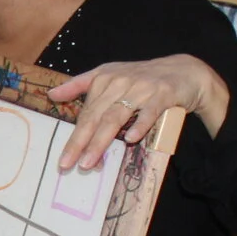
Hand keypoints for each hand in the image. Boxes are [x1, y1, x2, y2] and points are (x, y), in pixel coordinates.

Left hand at [47, 54, 225, 172]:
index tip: (64, 158)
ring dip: (102, 139)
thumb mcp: (109, 74)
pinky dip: (140, 125)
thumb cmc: (142, 77)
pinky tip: (130, 140)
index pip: (86, 112)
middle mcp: (120, 81)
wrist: (184, 71)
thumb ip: (80, 84)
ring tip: (90, 160)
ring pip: (117, 116)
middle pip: (96, 115)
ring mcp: (142, 88)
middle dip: (81, 141)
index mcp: (104, 78)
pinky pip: (149, 112)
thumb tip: (52, 94)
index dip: (75, 136)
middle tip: (69, 164)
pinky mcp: (163, 94)